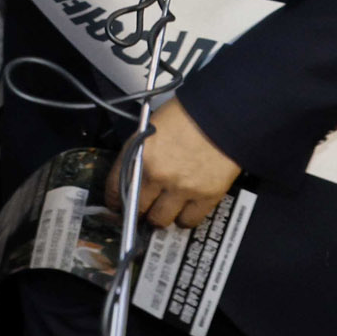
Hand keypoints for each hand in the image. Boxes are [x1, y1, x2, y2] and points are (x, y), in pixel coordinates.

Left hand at [107, 99, 240, 229]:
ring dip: (161, 217)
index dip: (114, 202)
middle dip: (138, 211)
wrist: (222, 114)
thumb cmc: (186, 116)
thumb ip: (139, 154)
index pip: (116, 189)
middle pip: (138, 209)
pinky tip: (184, 211)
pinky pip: (189, 220)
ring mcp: (182, 188)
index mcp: (139, 155)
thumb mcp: (149, 128)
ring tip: (164, 210)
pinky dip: (184, 219)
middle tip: (143, 209)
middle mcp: (158, 174)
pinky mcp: (206, 196)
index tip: (116, 207)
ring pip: (161, 220)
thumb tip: (131, 176)